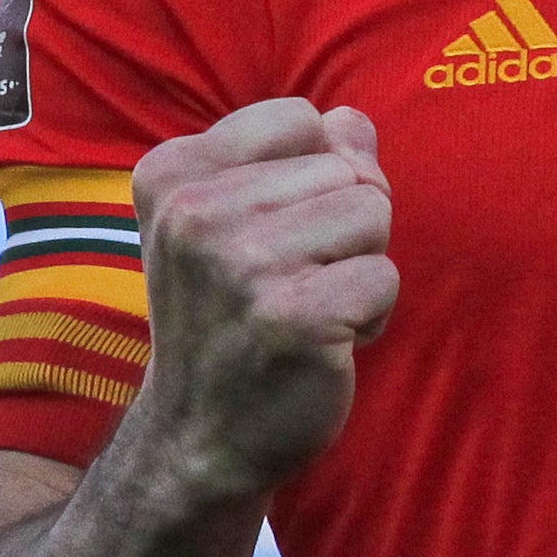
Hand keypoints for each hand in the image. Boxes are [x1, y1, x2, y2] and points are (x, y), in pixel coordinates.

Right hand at [131, 98, 397, 505]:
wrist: (199, 438)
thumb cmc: (231, 318)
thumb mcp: (237, 222)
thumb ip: (300, 158)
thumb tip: (353, 120)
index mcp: (172, 174)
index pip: (302, 119)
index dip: (313, 174)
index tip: (271, 233)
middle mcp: (194, 213)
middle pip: (347, 169)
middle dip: (343, 227)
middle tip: (289, 284)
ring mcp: (240, 266)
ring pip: (373, 213)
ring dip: (360, 267)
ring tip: (307, 309)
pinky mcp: (292, 317)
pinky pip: (385, 276)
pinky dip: (372, 314)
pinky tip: (323, 343)